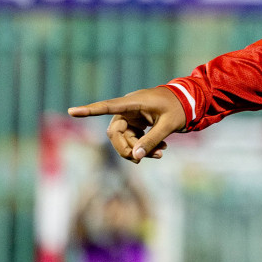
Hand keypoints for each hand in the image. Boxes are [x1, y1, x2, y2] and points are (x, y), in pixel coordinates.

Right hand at [68, 87, 185, 162]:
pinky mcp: (135, 122)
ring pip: (123, 139)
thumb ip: (151, 140)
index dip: (90, 110)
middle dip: (127, 148)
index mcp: (134, 102)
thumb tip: (135, 158)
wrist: (189, 101)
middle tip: (142, 160)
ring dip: (137, 150)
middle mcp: (128, 108)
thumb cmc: (178, 109)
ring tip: (160, 154)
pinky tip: (160, 150)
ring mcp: (130, 116)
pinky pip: (131, 139)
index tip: (72, 111)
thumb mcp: (168, 125)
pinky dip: (142, 147)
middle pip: (115, 133)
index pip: (108, 106)